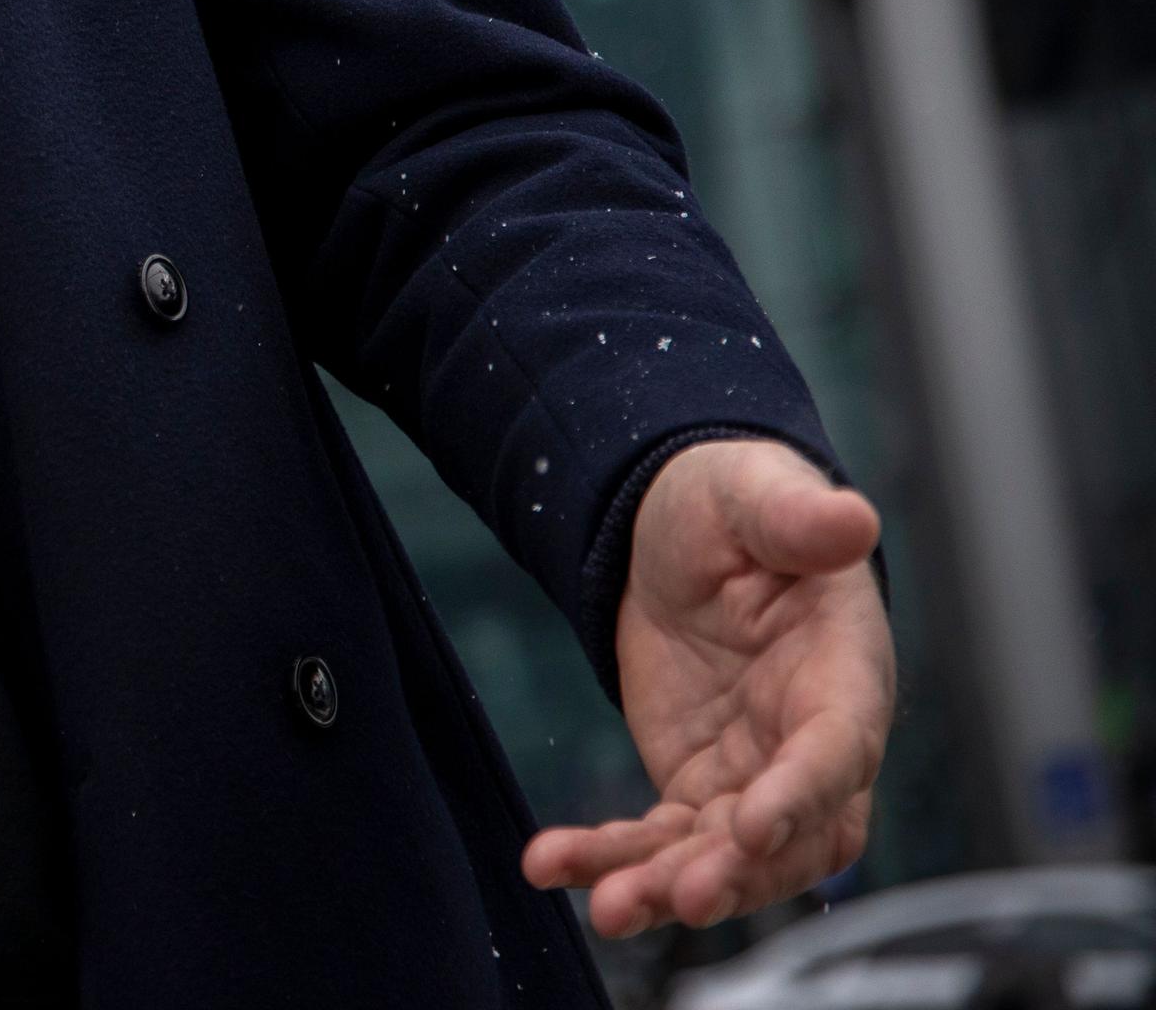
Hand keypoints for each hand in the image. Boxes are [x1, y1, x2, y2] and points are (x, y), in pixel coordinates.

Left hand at [522, 438, 894, 936]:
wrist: (685, 530)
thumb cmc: (742, 507)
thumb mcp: (759, 494)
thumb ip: (799, 517)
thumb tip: (851, 518)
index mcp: (843, 673)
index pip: (836, 749)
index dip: (802, 793)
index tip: (756, 829)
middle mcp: (810, 740)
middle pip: (793, 835)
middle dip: (739, 872)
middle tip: (680, 898)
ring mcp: (754, 771)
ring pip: (724, 854)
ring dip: (668, 886)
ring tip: (606, 907)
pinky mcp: (698, 783)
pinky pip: (661, 837)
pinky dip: (611, 857)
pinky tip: (550, 865)